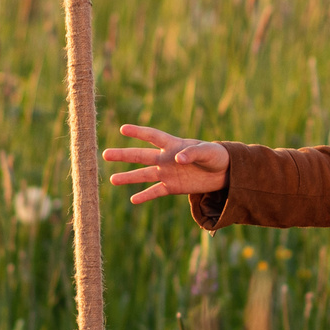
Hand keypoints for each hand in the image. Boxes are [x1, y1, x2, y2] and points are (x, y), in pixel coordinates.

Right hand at [103, 123, 230, 202]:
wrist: (224, 172)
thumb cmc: (215, 155)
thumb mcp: (208, 151)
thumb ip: (193, 152)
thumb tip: (178, 158)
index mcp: (173, 144)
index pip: (152, 136)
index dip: (138, 132)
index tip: (122, 129)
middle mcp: (165, 158)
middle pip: (141, 155)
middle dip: (123, 155)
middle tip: (105, 154)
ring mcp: (167, 173)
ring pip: (144, 175)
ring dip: (129, 177)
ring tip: (112, 180)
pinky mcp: (172, 187)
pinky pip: (156, 191)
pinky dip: (145, 196)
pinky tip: (133, 199)